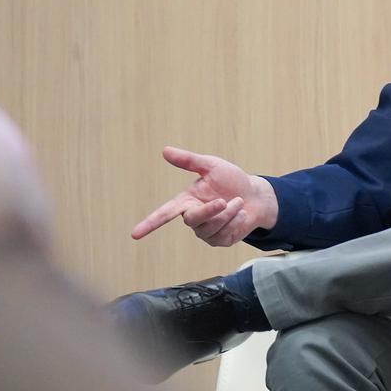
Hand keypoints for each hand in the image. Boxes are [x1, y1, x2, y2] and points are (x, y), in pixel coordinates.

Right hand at [130, 146, 278, 246]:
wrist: (256, 196)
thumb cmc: (232, 180)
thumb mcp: (212, 166)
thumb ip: (189, 161)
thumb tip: (165, 150)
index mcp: (186, 201)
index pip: (164, 213)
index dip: (150, 223)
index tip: (134, 234)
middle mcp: (193, 217)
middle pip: (192, 220)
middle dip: (210, 211)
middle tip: (225, 200)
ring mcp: (206, 232)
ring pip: (211, 227)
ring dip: (229, 213)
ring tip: (239, 202)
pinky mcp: (220, 240)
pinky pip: (224, 234)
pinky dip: (236, 221)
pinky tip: (241, 214)